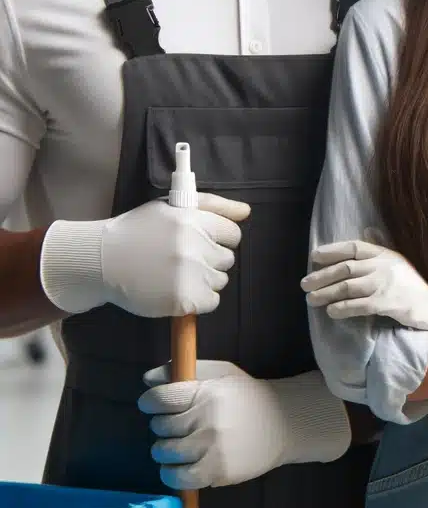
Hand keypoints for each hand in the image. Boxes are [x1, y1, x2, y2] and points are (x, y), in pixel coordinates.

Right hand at [40, 194, 250, 317]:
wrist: (101, 262)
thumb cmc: (138, 231)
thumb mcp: (172, 207)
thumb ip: (214, 206)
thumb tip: (246, 212)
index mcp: (194, 220)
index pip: (233, 234)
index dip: (218, 240)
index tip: (201, 243)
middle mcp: (194, 245)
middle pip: (227, 259)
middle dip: (209, 260)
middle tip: (180, 259)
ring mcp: (190, 274)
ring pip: (220, 281)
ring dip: (203, 281)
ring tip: (174, 274)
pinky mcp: (184, 300)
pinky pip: (211, 301)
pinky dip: (197, 300)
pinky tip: (174, 290)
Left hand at [138, 361, 351, 489]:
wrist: (285, 422)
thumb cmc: (248, 396)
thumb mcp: (222, 374)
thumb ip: (186, 371)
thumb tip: (148, 378)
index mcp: (207, 392)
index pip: (160, 399)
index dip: (150, 401)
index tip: (152, 404)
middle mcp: (207, 420)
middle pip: (160, 426)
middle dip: (162, 425)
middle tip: (175, 424)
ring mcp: (211, 448)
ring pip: (164, 452)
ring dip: (164, 449)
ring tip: (177, 445)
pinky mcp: (217, 472)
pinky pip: (178, 478)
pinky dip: (171, 473)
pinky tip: (179, 465)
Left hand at [303, 239, 427, 329]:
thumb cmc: (413, 284)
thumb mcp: (398, 261)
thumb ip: (381, 247)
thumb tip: (367, 229)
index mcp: (385, 254)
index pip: (354, 247)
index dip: (332, 250)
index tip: (314, 255)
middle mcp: (383, 266)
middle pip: (345, 268)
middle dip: (321, 275)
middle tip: (304, 284)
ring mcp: (384, 284)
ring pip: (347, 286)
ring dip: (326, 293)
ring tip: (312, 299)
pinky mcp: (386, 303)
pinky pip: (358, 305)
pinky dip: (342, 308)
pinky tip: (331, 311)